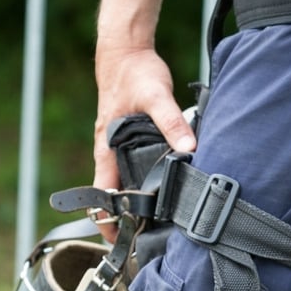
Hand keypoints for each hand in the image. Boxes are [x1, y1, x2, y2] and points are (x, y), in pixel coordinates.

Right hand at [91, 44, 196, 241]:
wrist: (126, 48)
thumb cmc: (134, 72)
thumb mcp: (156, 96)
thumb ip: (173, 123)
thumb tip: (189, 150)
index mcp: (107, 148)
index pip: (101, 195)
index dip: (108, 221)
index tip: (122, 241)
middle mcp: (109, 151)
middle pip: (112, 196)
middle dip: (126, 220)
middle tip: (148, 241)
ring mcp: (117, 146)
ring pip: (125, 183)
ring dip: (137, 203)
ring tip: (159, 225)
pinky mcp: (129, 138)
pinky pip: (134, 167)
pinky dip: (145, 183)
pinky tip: (166, 191)